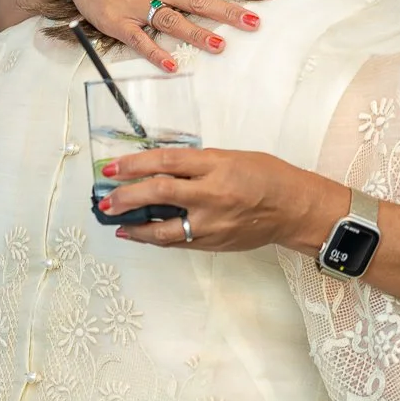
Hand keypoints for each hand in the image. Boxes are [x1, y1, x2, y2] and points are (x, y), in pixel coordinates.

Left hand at [102, 147, 343, 251]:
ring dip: (135, 225)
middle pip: (159, 193)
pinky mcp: (214, 243)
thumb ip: (197, 163)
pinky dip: (156, 237)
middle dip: (126, 196)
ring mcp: (212, 223)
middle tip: (105, 198)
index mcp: (217, 166)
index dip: (135, 164)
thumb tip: (161, 168)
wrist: (294, 208)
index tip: (112, 167)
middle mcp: (213, 195)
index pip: (167, 162)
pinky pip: (178, 241)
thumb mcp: (231, 157)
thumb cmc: (267, 176)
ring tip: (115, 221)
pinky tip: (141, 233)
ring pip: (164, 228)